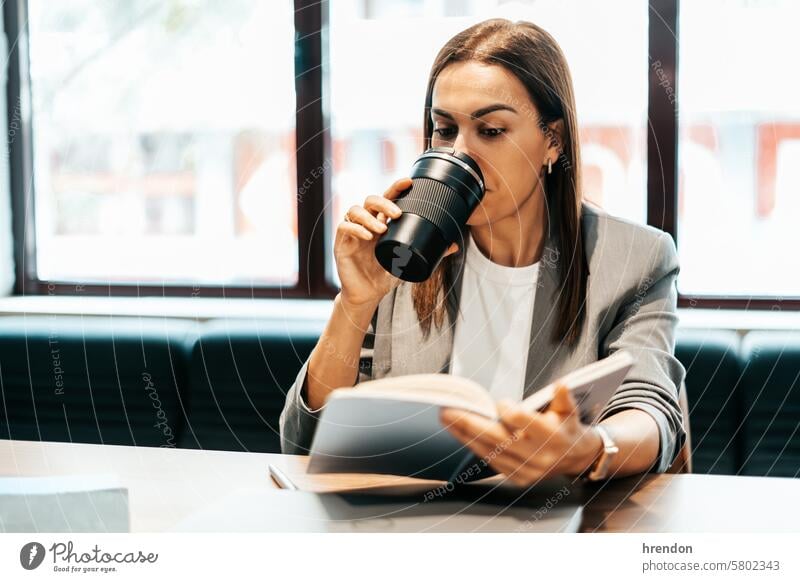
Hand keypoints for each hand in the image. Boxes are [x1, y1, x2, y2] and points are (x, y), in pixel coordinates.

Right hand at [335, 177, 458, 308]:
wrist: (368, 295)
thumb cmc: (386, 275)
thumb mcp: (409, 262)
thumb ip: (430, 252)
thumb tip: (454, 245)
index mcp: (382, 223)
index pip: (387, 199)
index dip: (395, 188)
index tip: (408, 182)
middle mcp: (366, 223)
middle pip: (370, 200)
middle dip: (384, 203)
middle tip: (397, 214)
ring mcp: (353, 232)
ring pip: (355, 210)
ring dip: (369, 217)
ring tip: (381, 229)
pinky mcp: (341, 243)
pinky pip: (344, 227)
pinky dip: (355, 228)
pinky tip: (366, 236)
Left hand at [440, 384, 603, 485]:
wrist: (575, 459)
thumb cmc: (567, 427)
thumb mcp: (569, 409)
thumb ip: (562, 396)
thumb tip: (560, 384)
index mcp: (551, 436)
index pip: (520, 421)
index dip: (506, 410)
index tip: (499, 402)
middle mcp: (537, 455)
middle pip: (496, 438)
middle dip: (469, 423)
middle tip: (448, 410)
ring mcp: (526, 470)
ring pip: (488, 451)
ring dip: (464, 434)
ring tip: (447, 419)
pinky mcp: (516, 478)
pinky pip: (490, 461)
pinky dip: (473, 446)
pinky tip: (460, 433)